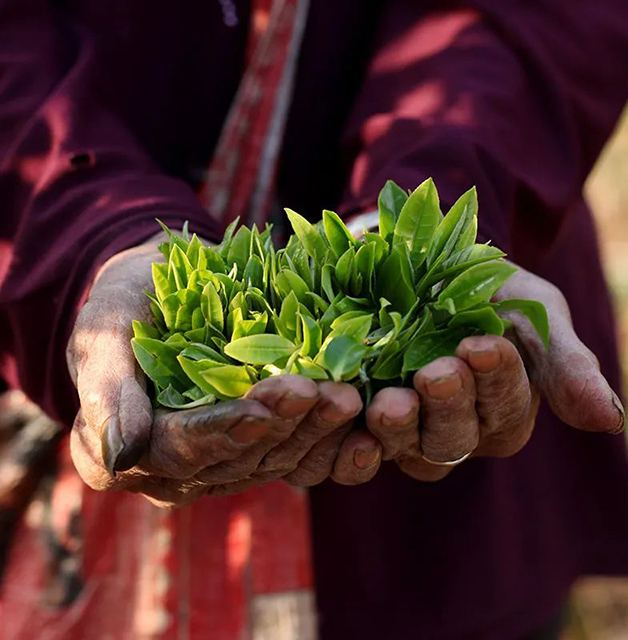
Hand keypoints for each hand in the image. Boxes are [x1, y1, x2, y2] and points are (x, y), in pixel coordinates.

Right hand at [67, 239, 380, 506]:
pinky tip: (365, 425)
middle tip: (335, 395)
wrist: (167, 290)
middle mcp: (173, 472)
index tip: (270, 405)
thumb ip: (107, 388)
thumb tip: (120, 454)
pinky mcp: (256, 449)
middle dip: (287, 427)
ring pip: (274, 460)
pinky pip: (296, 456)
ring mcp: (219, 463)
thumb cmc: (129, 301)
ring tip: (352, 397)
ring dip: (317, 432)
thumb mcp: (104, 329)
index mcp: (122, 452)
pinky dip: (330, 441)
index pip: (181, 448)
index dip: (226, 428)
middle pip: (237, 459)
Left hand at [365, 266, 624, 480]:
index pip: (506, 409)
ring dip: (400, 429)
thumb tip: (610, 422)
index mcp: (503, 409)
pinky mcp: (362, 420)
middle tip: (436, 372)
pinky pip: (358, 448)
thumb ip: (565, 363)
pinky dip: (353, 441)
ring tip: (388, 402)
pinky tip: (346, 417)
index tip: (482, 346)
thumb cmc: (485, 287)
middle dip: (448, 406)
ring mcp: (408, 429)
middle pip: (456, 439)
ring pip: (410, 450)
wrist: (418, 264)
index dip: (497, 382)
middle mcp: (458, 430)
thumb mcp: (532, 311)